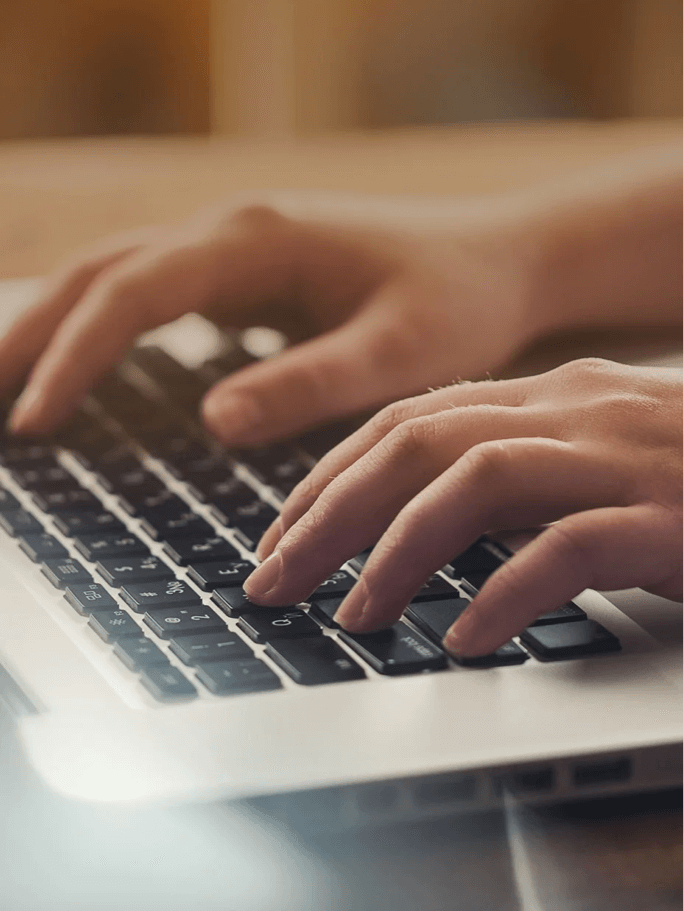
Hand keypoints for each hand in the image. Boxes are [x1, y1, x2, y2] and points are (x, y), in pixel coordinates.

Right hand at [1, 198, 541, 441]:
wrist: (503, 257)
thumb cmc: (460, 300)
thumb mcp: (400, 352)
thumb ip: (309, 383)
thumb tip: (213, 420)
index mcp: (257, 240)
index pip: (134, 293)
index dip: (75, 357)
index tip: (35, 424)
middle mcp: (232, 231)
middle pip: (100, 272)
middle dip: (30, 333)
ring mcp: (235, 246)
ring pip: (115, 276)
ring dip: (53, 325)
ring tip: (3, 387)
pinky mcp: (245, 272)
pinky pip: (150, 294)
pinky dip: (99, 328)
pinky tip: (79, 368)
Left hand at [245, 359, 682, 655]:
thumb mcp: (598, 462)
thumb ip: (520, 476)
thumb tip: (415, 529)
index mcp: (555, 393)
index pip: (411, 417)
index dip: (332, 474)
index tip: (282, 533)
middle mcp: (581, 408)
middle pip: (420, 441)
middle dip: (330, 511)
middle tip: (273, 577)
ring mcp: (628, 456)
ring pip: (478, 478)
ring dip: (397, 548)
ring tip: (350, 615)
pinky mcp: (673, 515)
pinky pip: (571, 547)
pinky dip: (506, 592)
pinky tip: (463, 639)